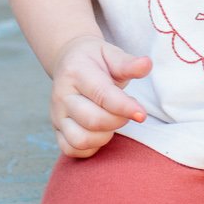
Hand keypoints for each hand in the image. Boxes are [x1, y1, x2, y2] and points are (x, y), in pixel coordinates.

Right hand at [50, 34, 151, 158]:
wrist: (69, 62)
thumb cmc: (95, 60)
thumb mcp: (111, 54)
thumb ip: (128, 63)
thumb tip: (146, 64)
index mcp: (75, 72)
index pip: (102, 95)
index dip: (124, 107)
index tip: (142, 114)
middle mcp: (61, 95)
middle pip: (92, 121)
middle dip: (118, 121)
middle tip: (128, 112)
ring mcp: (57, 115)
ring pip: (80, 140)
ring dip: (104, 137)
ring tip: (112, 122)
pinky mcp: (57, 129)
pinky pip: (71, 149)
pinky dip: (90, 148)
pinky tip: (100, 133)